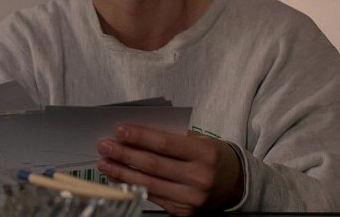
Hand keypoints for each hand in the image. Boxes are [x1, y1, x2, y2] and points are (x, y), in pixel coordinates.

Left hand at [96, 125, 243, 215]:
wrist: (234, 184)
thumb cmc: (213, 156)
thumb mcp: (201, 140)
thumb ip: (173, 137)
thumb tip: (136, 133)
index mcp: (205, 154)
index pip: (165, 144)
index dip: (140, 137)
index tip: (119, 130)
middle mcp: (199, 178)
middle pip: (153, 165)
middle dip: (124, 154)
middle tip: (105, 146)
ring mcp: (191, 198)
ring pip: (148, 183)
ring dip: (122, 173)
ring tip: (105, 163)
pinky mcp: (183, 211)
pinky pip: (153, 197)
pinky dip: (133, 187)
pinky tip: (119, 179)